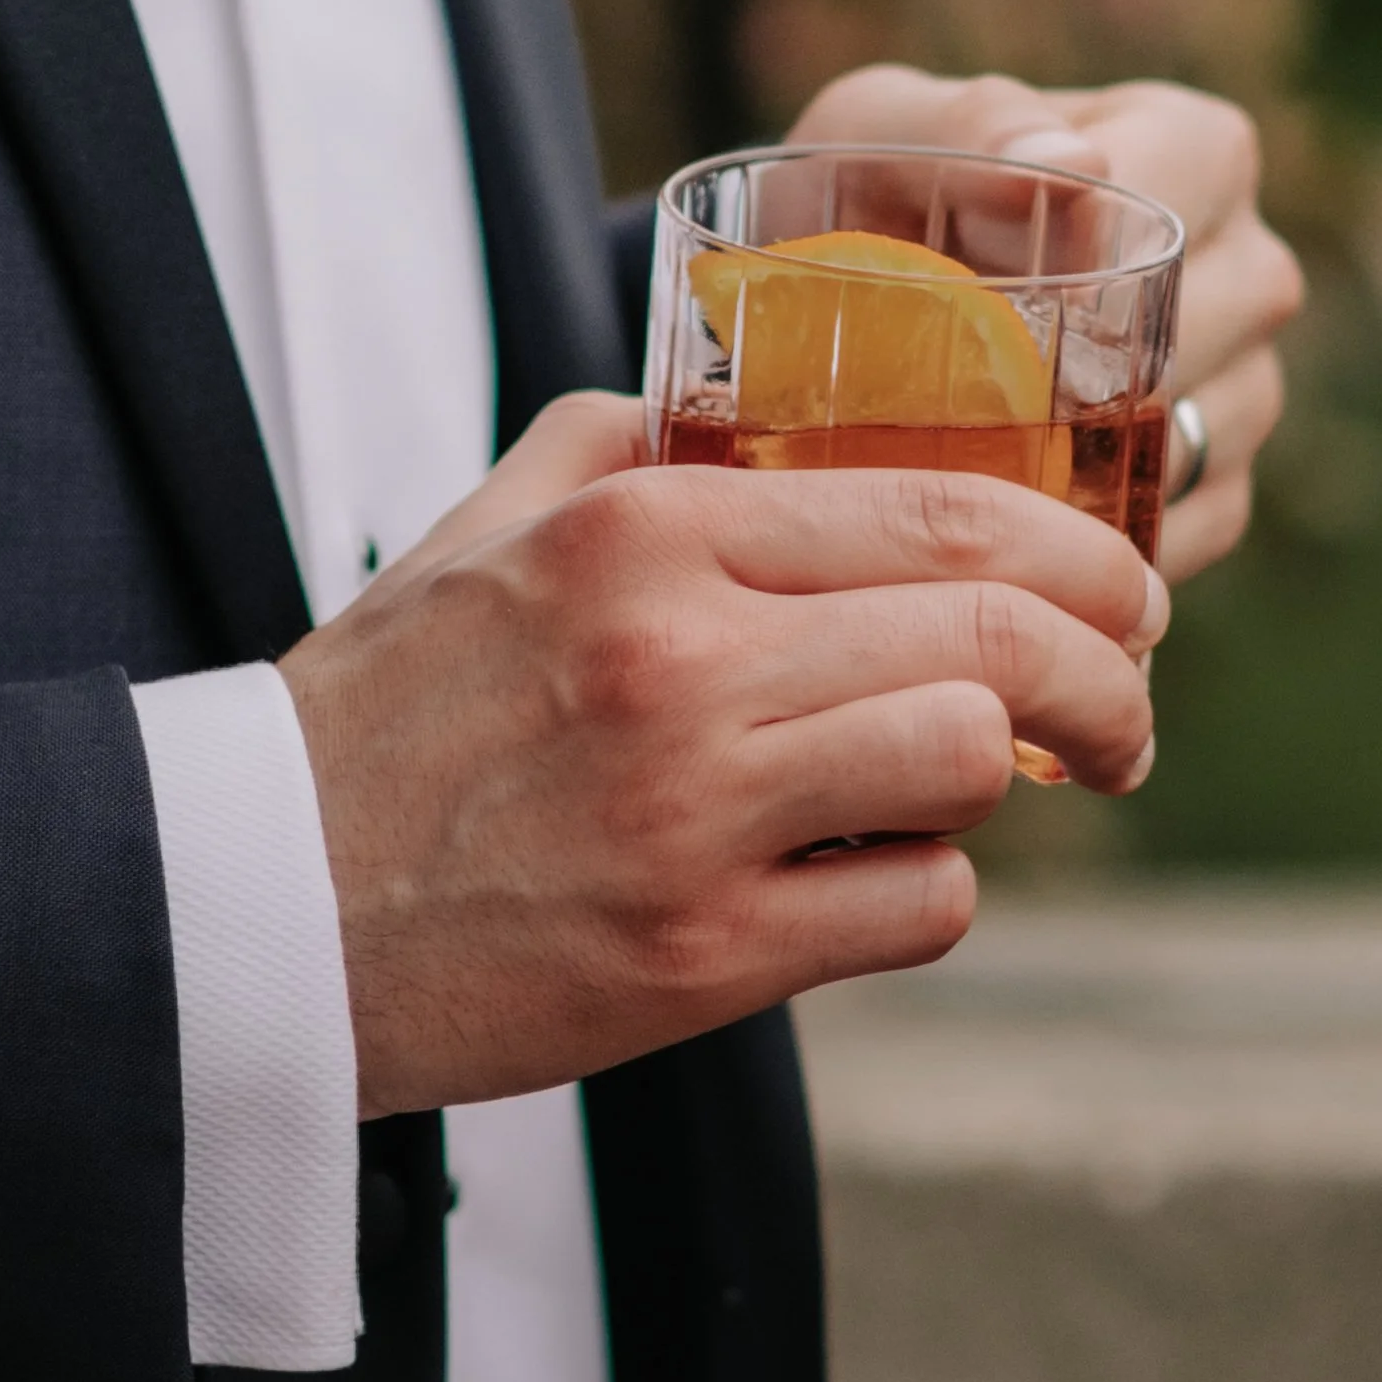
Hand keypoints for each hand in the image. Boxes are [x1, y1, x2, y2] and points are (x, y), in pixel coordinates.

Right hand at [281, 395, 1163, 1119]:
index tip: (1123, 589)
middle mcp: (679, 662)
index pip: (942, 515)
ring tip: (1025, 785)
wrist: (253, 906)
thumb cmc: (380, 713)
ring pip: (971, 762)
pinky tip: (888, 872)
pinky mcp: (698, 960)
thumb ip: (629, 453)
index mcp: (641, 536)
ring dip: (1024, 777)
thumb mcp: (484, 530)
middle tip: (1129, 698)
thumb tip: (760, 421)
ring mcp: (694, 818)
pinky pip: (917, 908)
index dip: (1081, 555)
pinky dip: (933, 889)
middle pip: (995, 635)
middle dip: (1113, 668)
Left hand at [786, 66, 1303, 583]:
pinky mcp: (1218, 487)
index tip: (990, 304)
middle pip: (1211, 326)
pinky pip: (1192, 524)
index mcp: (1194, 148)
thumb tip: (1080, 168)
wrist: (821, 314)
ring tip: (977, 466)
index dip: (1089, 256)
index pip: (1182, 198)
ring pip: (1205, 431)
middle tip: (971, 401)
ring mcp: (1247, 381)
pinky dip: (1104, 541)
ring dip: (1092, 461)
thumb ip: (967, 121)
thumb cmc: (855, 195)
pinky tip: (1012, 536)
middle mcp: (1246, 264)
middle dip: (1088, 369)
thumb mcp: (877, 130)